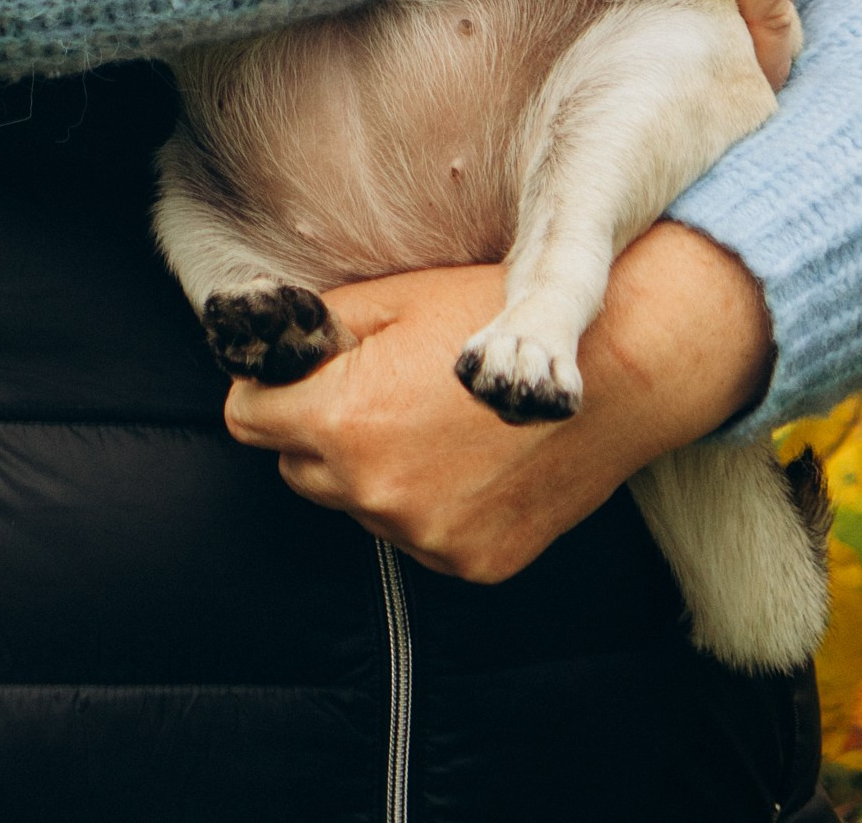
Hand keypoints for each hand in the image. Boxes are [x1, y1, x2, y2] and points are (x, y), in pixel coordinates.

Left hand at [223, 226, 773, 582]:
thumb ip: (321, 328)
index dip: (269, 388)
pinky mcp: (470, 564)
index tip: (299, 373)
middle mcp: (377, 490)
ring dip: (372, 469)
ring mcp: (425, 537)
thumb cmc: (497, 318)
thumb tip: (269, 347)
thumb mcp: (396, 298)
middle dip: (320, 427)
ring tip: (434, 420)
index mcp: (346, 419)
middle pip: (297, 465)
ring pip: (355, 504)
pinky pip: (415, 536)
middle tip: (377, 388)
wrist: (611, 374)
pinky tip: (469, 460)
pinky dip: (427, 502)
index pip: (250, 418)